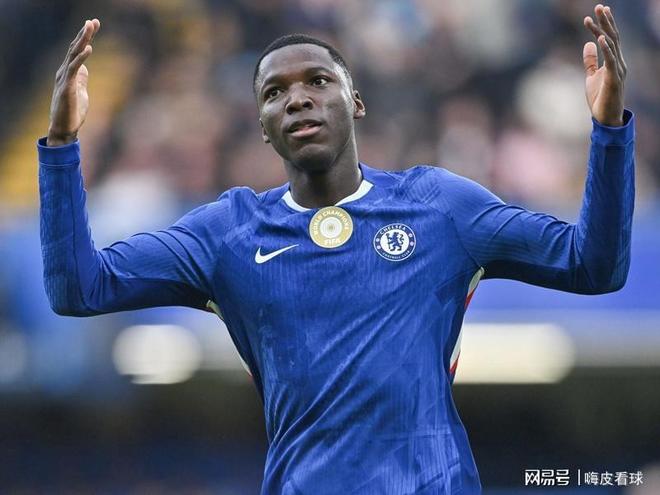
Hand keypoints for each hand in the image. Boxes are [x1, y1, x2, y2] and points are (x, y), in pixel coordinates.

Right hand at [47, 19, 100, 145]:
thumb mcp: (80, 92)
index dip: (85, 37)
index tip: (93, 24)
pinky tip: (89, 48)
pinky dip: (81, 58)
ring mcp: (64, 79)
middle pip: (75, 48)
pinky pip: (74, 70)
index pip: (77, 51)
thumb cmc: (72, 113)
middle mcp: (64, 72)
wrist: (64, 130)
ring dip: (82, 40)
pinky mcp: (67, 88)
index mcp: (68, 72)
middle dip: (84, 34)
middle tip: (93, 20)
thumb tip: (85, 68)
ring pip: (73, 55)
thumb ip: (81, 79)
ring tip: (90, 27)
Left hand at [583, 5, 626, 126]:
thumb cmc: (600, 98)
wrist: (606, 118)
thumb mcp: (591, 76)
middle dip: (606, 21)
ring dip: (603, 30)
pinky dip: (606, 48)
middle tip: (599, 6)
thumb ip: (590, 61)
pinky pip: (611, 60)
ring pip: (612, 45)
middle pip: (613, 37)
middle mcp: (619, 62)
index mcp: (614, 61)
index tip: (598, 10)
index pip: (610, 38)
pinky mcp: (614, 79)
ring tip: (597, 16)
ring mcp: (618, 70)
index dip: (604, 24)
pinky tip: (599, 38)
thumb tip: (587, 44)